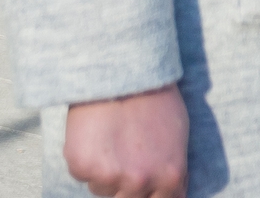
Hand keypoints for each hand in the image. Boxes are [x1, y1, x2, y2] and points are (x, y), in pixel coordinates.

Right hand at [63, 85, 187, 197]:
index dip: (151, 194)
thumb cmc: (155, 98)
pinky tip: (95, 134)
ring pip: (102, 188)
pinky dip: (84, 159)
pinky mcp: (82, 168)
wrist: (123, 73)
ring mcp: (111, 178)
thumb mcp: (178, 136)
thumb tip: (169, 188)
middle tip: (124, 157)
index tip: (144, 183)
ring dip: (104, 171)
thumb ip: (171, 168)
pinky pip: (82, 174)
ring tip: (111, 138)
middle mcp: (141, 183)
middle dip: (125, 184)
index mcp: (170, 176)